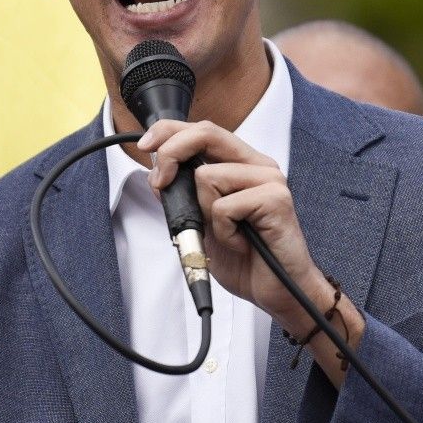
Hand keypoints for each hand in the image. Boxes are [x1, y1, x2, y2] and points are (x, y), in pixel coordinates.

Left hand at [135, 119, 326, 335]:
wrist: (276, 291)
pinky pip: (224, 207)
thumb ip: (185, 197)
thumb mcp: (203, 224)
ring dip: (205, 213)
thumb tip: (156, 175)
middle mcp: (257, 165)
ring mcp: (270, 179)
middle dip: (172, 152)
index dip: (170, 132)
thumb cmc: (246, 260)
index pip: (204, 131)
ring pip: (207, 176)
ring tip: (228, 234)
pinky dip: (223, 231)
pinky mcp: (275, 199)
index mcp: (241, 165)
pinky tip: (240, 243)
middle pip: (207, 133)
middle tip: (160, 181)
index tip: (146, 145)